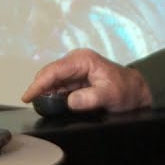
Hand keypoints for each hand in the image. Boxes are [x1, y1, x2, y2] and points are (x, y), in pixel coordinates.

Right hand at [21, 49, 151, 112]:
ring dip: (44, 91)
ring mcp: (76, 69)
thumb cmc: (126, 89)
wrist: (136, 90)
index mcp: (83, 59)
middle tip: (30, 102)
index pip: (54, 70)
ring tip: (37, 104)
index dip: (38, 84)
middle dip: (38, 87)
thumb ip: (90, 98)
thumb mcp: (110, 95)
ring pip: (53, 80)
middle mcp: (77, 61)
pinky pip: (59, 85)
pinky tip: (48, 102)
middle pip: (50, 73)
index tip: (28, 95)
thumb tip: (70, 101)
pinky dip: (52, 94)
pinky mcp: (76, 78)